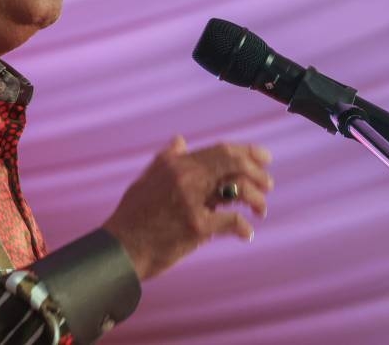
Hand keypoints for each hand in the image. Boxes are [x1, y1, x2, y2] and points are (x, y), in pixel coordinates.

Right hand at [102, 135, 273, 280]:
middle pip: (233, 162)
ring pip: (239, 188)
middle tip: (269, 184)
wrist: (119, 249)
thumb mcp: (146, 179)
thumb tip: (180, 140)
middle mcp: (184, 176)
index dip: (247, 151)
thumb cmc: (133, 217)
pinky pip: (232, 221)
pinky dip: (244, 227)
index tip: (264, 158)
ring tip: (260, 210)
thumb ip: (166, 158)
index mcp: (175, 164)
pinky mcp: (195, 226)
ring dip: (257, 198)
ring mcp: (191, 200)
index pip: (220, 149)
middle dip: (258, 171)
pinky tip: (246, 234)